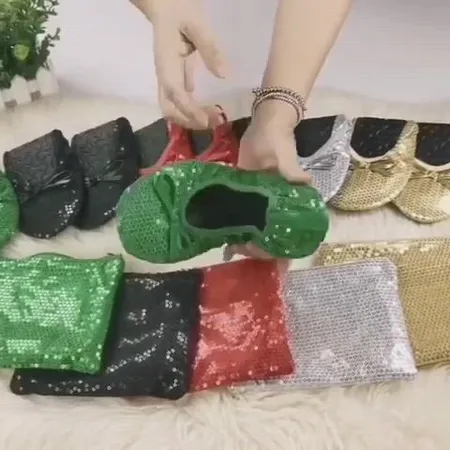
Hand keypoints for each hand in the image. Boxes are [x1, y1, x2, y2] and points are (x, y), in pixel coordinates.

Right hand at [132, 0, 228, 128]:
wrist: (165, 3)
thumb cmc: (178, 9)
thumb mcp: (196, 23)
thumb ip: (210, 48)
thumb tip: (224, 76)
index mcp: (166, 63)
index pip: (175, 94)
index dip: (189, 111)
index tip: (207, 120)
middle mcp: (165, 75)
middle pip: (168, 109)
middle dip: (188, 121)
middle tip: (213, 122)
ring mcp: (169, 78)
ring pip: (173, 108)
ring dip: (191, 118)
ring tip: (215, 118)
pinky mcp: (176, 77)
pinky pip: (182, 101)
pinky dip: (194, 110)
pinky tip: (213, 110)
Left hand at [224, 99, 310, 260]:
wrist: (265, 123)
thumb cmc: (277, 140)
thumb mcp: (284, 156)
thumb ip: (292, 171)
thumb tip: (307, 183)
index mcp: (289, 202)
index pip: (287, 232)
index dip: (277, 247)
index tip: (259, 251)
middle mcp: (277, 207)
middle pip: (270, 236)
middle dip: (256, 248)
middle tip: (236, 252)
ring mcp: (261, 202)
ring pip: (256, 229)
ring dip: (245, 241)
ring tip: (229, 249)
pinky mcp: (247, 194)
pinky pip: (242, 215)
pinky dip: (234, 227)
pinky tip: (222, 236)